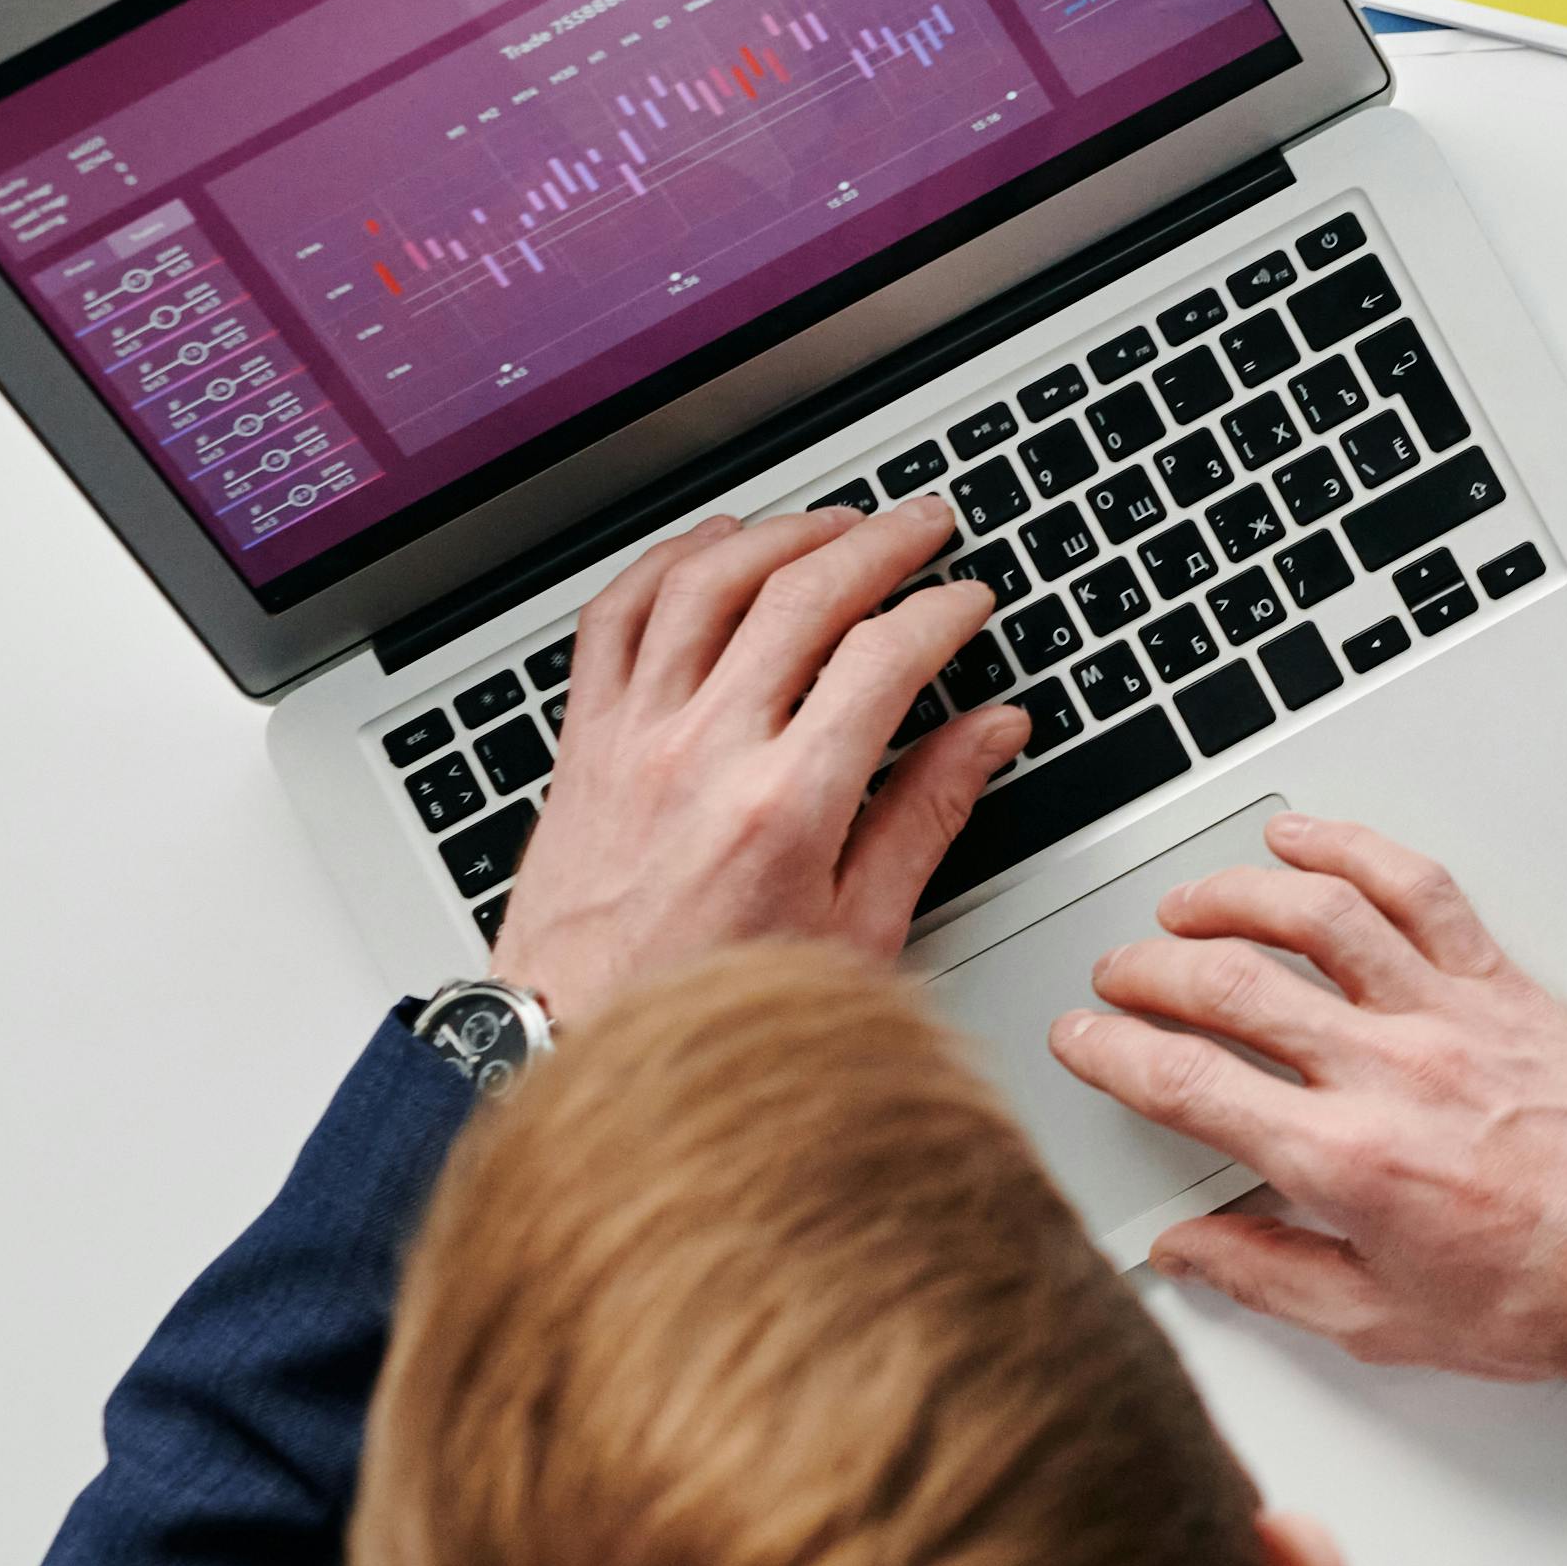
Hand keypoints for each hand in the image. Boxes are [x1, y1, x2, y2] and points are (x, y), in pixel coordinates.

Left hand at [493, 499, 1027, 1021]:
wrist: (576, 1042)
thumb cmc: (716, 1002)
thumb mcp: (859, 929)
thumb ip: (927, 815)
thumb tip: (990, 734)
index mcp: (785, 807)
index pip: (884, 659)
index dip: (942, 612)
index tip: (969, 602)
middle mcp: (703, 754)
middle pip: (801, 596)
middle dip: (879, 543)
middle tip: (924, 526)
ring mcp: (633, 738)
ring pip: (706, 585)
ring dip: (779, 535)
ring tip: (831, 523)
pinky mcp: (584, 742)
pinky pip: (615, 618)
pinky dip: (666, 563)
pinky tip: (709, 546)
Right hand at [1052, 815, 1566, 1390]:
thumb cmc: (1548, 1295)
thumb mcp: (1383, 1323)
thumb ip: (1267, 1277)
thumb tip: (1185, 1249)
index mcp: (1346, 1164)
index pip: (1187, 1085)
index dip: (1111, 1053)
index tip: (1078, 1039)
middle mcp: (1391, 1073)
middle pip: (1232, 985)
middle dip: (1149, 971)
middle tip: (1118, 975)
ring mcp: (1452, 1016)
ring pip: (1318, 916)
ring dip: (1233, 897)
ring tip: (1187, 906)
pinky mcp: (1506, 985)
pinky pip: (1421, 892)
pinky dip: (1354, 851)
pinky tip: (1305, 842)